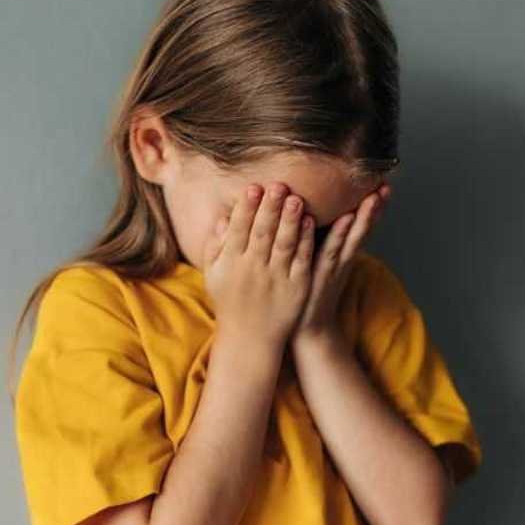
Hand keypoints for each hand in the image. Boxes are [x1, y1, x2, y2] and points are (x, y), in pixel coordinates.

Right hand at [202, 181, 315, 346]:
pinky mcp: (296, 288)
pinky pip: (301, 261)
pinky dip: (305, 241)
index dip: (246, 209)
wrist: (249, 339)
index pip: (239, 231)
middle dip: (270, 209)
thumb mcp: (214, 275)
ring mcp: (275, 279)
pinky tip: (310, 223)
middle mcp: (252, 270)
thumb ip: (216, 246)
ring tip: (297, 199)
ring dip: (290, 221)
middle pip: (262, 234)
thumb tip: (223, 218)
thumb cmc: (230, 301)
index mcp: (231, 264)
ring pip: (284, 245)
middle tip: (278, 185)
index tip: (253, 187)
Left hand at [291, 182, 391, 345]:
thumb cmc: (307, 291)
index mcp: (342, 251)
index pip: (360, 224)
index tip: (381, 182)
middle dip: (375, 206)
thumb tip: (312, 214)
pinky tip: (346, 218)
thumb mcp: (315, 261)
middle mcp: (344, 256)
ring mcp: (336, 265)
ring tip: (375, 196)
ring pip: (353, 235)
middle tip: (386, 184)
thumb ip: (316, 240)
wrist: (307, 328)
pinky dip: (340, 234)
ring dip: (365, 216)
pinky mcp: (324, 274)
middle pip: (363, 227)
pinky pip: (332, 250)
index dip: (371, 205)